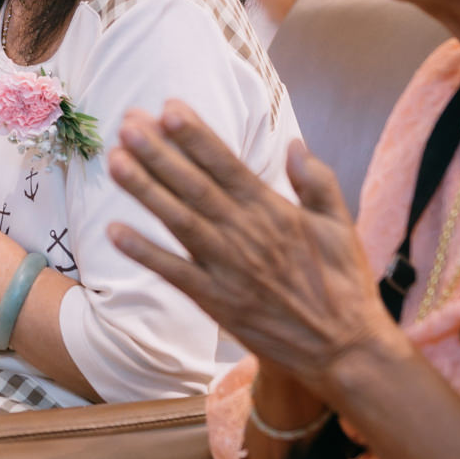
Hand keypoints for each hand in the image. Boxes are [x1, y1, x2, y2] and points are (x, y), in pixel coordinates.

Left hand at [108, 101, 395, 398]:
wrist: (345, 350)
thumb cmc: (344, 284)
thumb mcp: (341, 225)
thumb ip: (317, 183)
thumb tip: (295, 144)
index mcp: (274, 211)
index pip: (227, 165)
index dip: (196, 136)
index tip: (168, 108)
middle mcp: (246, 235)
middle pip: (194, 186)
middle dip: (159, 153)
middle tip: (127, 122)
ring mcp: (228, 269)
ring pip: (178, 221)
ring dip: (145, 190)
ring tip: (115, 160)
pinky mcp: (216, 302)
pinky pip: (174, 273)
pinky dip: (144, 253)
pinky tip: (114, 232)